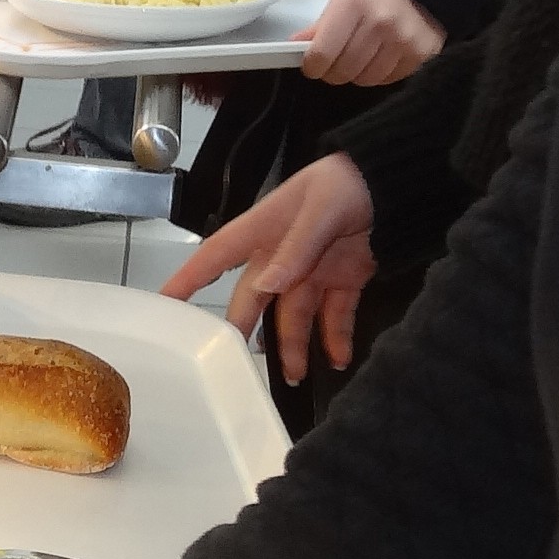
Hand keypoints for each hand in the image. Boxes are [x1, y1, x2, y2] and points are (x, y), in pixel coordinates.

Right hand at [163, 153, 379, 381]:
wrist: (396, 182)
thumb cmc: (349, 183)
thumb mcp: (322, 209)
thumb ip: (296, 248)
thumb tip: (266, 286)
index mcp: (264, 231)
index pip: (216, 257)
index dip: (187, 280)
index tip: (163, 305)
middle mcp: (281, 256)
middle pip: (254, 299)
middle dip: (243, 332)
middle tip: (233, 366)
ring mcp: (312, 271)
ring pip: (295, 316)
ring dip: (295, 346)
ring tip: (297, 376)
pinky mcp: (343, 281)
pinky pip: (334, 316)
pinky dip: (336, 339)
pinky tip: (338, 358)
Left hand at [302, 0, 443, 82]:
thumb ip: (320, 25)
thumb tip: (296, 46)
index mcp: (354, 5)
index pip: (322, 54)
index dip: (313, 65)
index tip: (312, 65)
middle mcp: (380, 23)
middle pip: (344, 70)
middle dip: (333, 71)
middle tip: (335, 62)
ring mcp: (404, 40)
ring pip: (366, 79)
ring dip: (357, 73)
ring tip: (360, 57)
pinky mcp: (422, 53)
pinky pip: (389, 79)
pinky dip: (379, 73)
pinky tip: (380, 56)